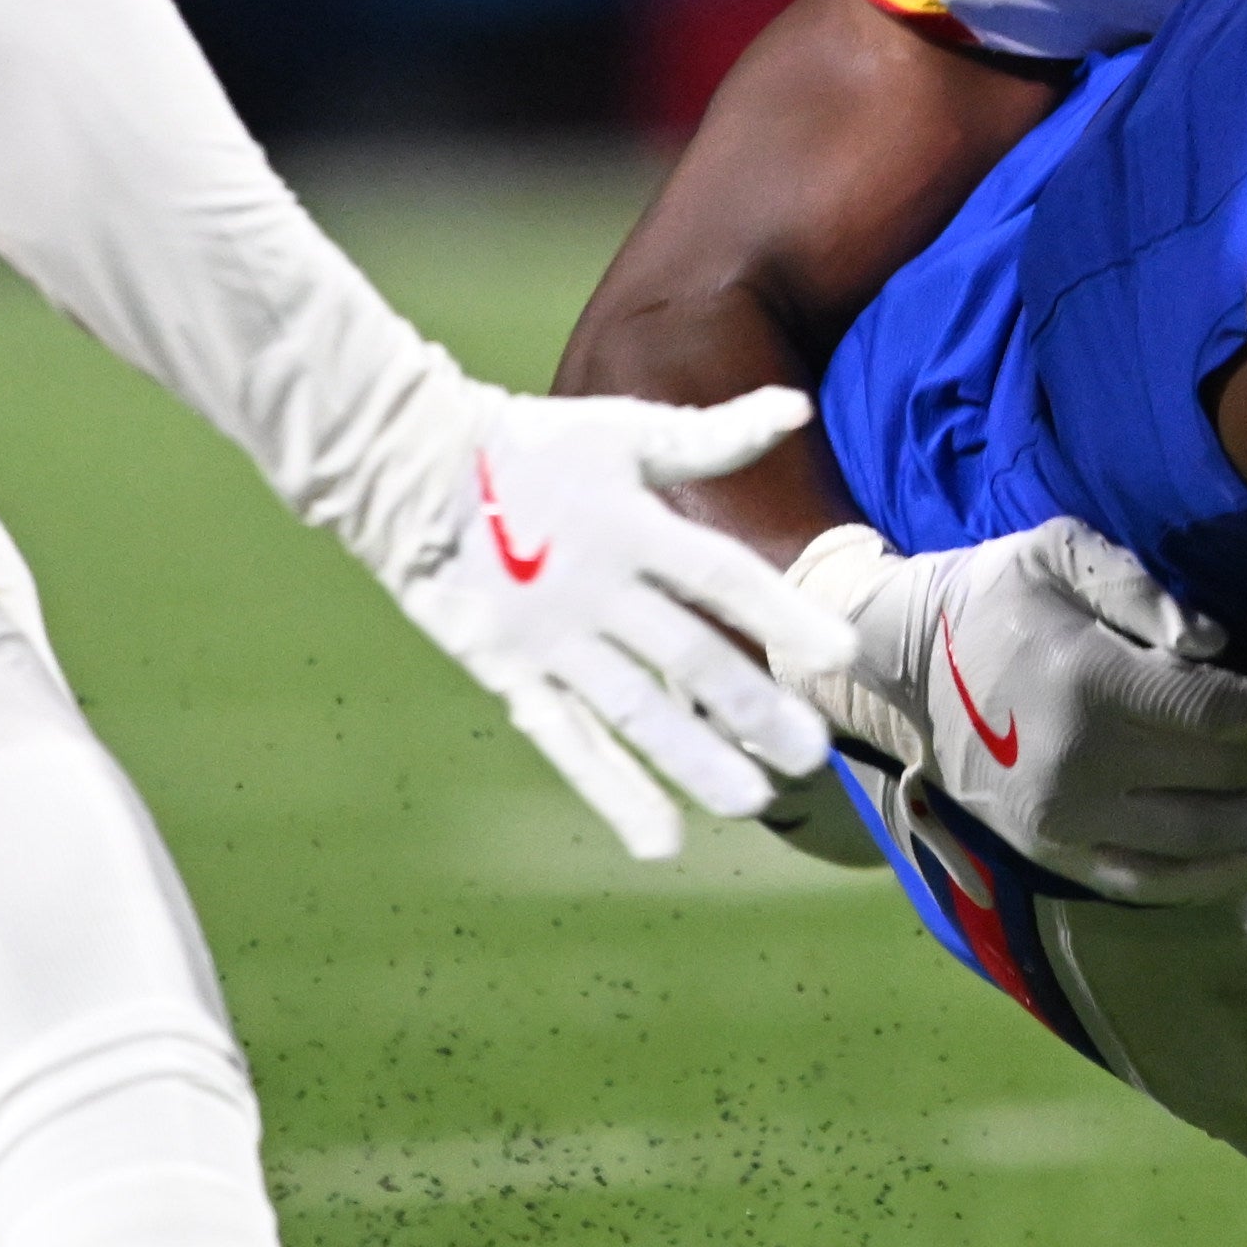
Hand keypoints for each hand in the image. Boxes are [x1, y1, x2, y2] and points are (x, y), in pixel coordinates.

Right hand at [381, 380, 844, 862]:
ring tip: (754, 802)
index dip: (781, 613)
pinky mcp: (510, 673)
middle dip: (750, 705)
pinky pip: (566, 741)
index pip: (720, 577)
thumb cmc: (526, 444)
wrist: (407, 468)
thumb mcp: (620, 430)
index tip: (840, 653)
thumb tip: (794, 408)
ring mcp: (550, 639)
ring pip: (632, 710)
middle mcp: (594, 589)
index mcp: (630, 527)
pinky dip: (612, 791)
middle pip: (684, 655)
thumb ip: (710, 435)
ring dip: (692, 758)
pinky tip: (659, 838)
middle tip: (811, 752)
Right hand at [788, 517, 1246, 903]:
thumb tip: (1213, 641)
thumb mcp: (1058, 551)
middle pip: (1221, 780)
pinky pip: (1148, 884)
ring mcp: (1063, 822)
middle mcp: (1079, 765)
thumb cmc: (997, 597)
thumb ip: (1138, 587)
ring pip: (1195, 843)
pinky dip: (1214, 880)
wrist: (906, 667)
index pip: (1221, 713)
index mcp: (1087, 682)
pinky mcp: (1054, 856)